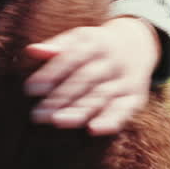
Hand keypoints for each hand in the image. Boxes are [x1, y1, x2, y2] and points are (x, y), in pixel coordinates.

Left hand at [25, 17, 160, 134]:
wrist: (138, 44)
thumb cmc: (96, 45)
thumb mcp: (79, 38)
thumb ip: (56, 46)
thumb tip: (31, 50)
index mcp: (95, 42)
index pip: (71, 58)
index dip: (51, 73)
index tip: (31, 89)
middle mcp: (112, 61)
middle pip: (86, 79)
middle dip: (61, 97)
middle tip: (39, 114)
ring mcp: (125, 79)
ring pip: (102, 96)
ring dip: (80, 110)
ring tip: (58, 122)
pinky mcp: (135, 96)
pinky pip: (124, 109)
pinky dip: (111, 120)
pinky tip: (93, 130)